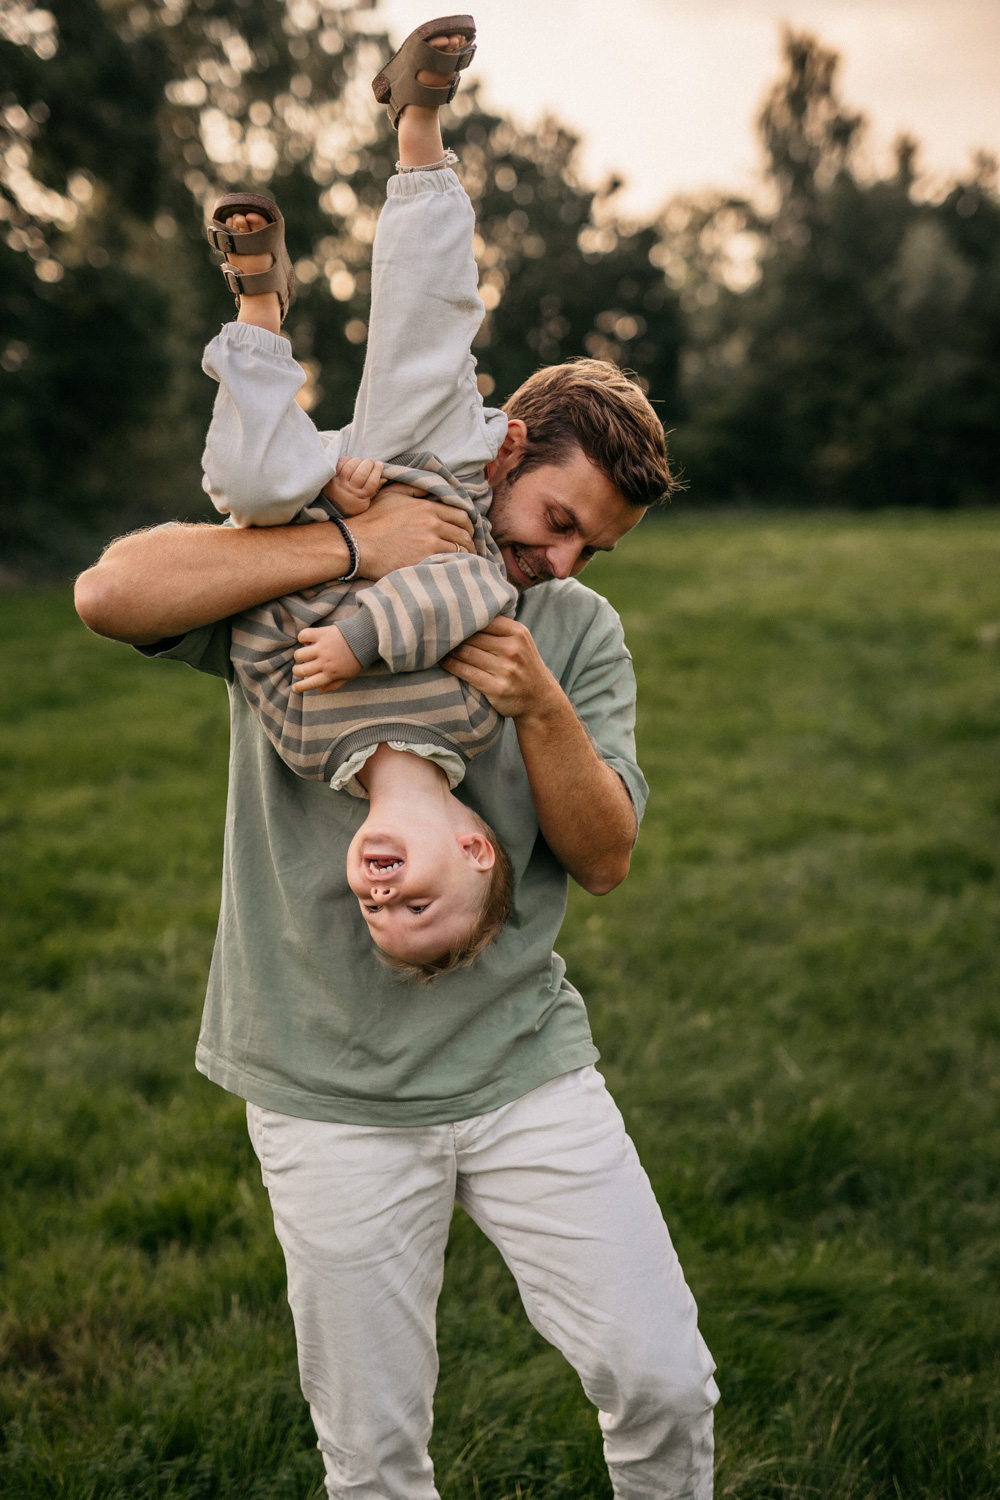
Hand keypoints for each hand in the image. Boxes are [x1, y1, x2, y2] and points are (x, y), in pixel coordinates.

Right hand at [292, 624, 362, 693]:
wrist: (365, 638)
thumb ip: (334, 685)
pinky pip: (303, 636)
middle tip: (300, 668)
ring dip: (300, 656)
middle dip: (297, 671)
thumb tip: (319, 692)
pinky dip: (303, 638)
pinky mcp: (322, 634)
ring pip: (299, 655)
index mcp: (331, 674)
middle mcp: (325, 662)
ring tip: (305, 654)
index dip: (300, 687)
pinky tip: (308, 640)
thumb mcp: (348, 675)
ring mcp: (322, 648)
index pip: (311, 683)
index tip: (294, 688)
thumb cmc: (357, 658)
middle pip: (301, 670)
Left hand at [322, 456, 383, 516]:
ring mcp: (339, 484)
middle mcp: (350, 491)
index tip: (380, 464)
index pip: (372, 482)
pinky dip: (347, 459)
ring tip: (361, 461)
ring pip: (350, 467)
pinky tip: (351, 461)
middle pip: (361, 474)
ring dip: (358, 460)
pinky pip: (339, 464)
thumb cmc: (352, 504)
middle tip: (371, 462)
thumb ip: (375, 489)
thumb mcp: (366, 501)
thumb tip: (385, 477)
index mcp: (361, 498)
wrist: (332, 510)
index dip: (377, 471)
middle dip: (368, 464)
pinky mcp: (331, 478)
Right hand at [350, 483, 474, 579]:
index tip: (468, 532)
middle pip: (463, 534)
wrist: (355, 543)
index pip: (461, 515)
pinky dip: (455, 566)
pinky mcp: (423, 561)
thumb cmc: (371, 519)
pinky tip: (455, 570)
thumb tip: (430, 488)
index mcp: (427, 507)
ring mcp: (428, 544)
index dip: (469, 525)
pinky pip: (448, 564)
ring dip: (465, 556)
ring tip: (466, 562)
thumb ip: (413, 488)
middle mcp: (432, 524)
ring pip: (459, 551)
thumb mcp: (392, 494)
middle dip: (470, 542)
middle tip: (471, 549)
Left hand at [442, 616, 562, 719]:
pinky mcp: (497, 688)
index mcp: (518, 633)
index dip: (463, 618)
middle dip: (452, 634)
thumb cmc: (523, 666)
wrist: (540, 699)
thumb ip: (499, 627)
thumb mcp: (520, 641)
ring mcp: (506, 670)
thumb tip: (466, 609)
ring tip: (435, 645)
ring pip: (466, 653)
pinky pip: (465, 672)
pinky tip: (441, 661)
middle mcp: (513, 649)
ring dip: (448, 649)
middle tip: (434, 631)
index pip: (483, 618)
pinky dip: (450, 665)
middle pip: (472, 636)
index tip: (446, 617)